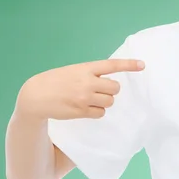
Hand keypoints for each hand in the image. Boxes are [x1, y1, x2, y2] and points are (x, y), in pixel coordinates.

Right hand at [16, 58, 144, 121]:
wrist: (35, 95)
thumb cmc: (55, 81)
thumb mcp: (72, 71)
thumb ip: (89, 74)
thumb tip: (108, 85)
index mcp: (85, 68)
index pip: (111, 65)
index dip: (129, 65)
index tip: (143, 65)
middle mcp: (87, 82)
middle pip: (115, 88)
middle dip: (110, 91)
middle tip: (99, 91)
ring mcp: (85, 97)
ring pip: (110, 102)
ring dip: (104, 102)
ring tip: (90, 99)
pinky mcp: (82, 111)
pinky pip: (101, 113)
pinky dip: (97, 112)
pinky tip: (85, 108)